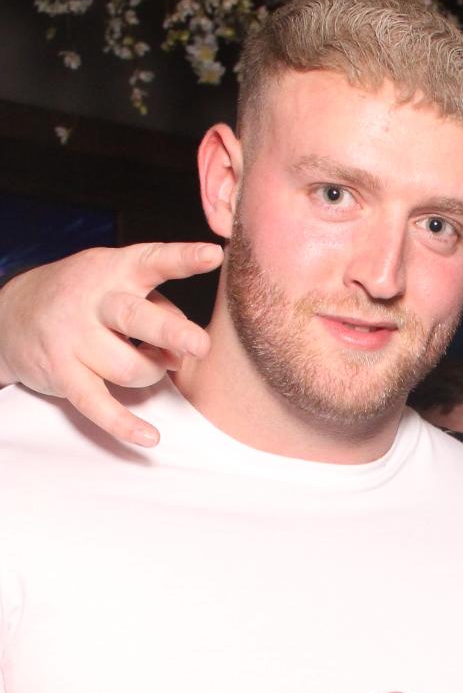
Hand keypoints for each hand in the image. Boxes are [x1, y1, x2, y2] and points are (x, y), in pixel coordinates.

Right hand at [0, 241, 222, 446]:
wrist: (12, 313)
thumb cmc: (84, 299)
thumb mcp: (116, 284)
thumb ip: (158, 306)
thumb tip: (188, 346)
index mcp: (112, 271)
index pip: (149, 259)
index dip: (182, 259)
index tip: (213, 255)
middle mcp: (91, 301)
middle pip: (136, 317)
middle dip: (171, 333)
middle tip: (200, 345)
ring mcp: (73, 337)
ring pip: (130, 368)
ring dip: (153, 373)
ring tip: (151, 364)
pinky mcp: (62, 372)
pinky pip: (97, 403)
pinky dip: (123, 424)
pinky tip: (150, 437)